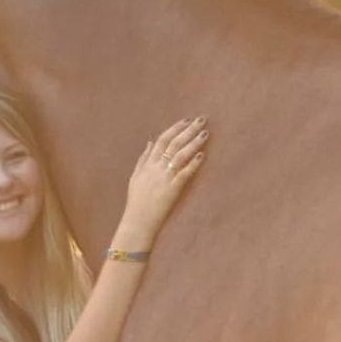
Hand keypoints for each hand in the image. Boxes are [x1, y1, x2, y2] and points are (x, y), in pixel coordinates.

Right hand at [117, 117, 208, 247]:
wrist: (137, 221)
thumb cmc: (136, 201)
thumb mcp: (135, 176)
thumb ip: (143, 158)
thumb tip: (149, 141)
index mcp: (148, 163)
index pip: (162, 139)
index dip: (175, 128)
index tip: (187, 119)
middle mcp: (156, 167)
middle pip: (174, 143)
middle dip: (188, 130)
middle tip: (201, 119)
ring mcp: (164, 178)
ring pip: (180, 155)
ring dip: (193, 143)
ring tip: (205, 133)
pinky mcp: (172, 190)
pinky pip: (184, 174)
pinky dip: (193, 164)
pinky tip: (202, 155)